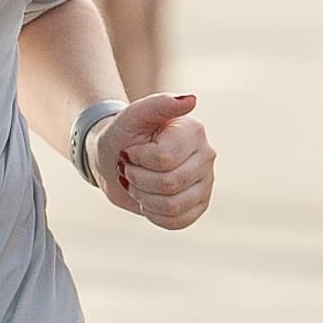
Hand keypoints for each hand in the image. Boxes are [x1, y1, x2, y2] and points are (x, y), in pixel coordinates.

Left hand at [87, 92, 215, 229]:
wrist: (116, 159)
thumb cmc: (124, 134)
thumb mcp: (133, 115)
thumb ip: (160, 104)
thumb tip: (191, 100)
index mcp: (193, 132)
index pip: (164, 159)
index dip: (138, 159)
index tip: (130, 150)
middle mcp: (206, 156)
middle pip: (169, 184)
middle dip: (138, 179)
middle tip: (130, 168)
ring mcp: (206, 183)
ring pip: (172, 206)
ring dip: (143, 197)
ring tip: (138, 182)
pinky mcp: (199, 206)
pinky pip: (176, 221)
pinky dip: (153, 213)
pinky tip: (148, 197)